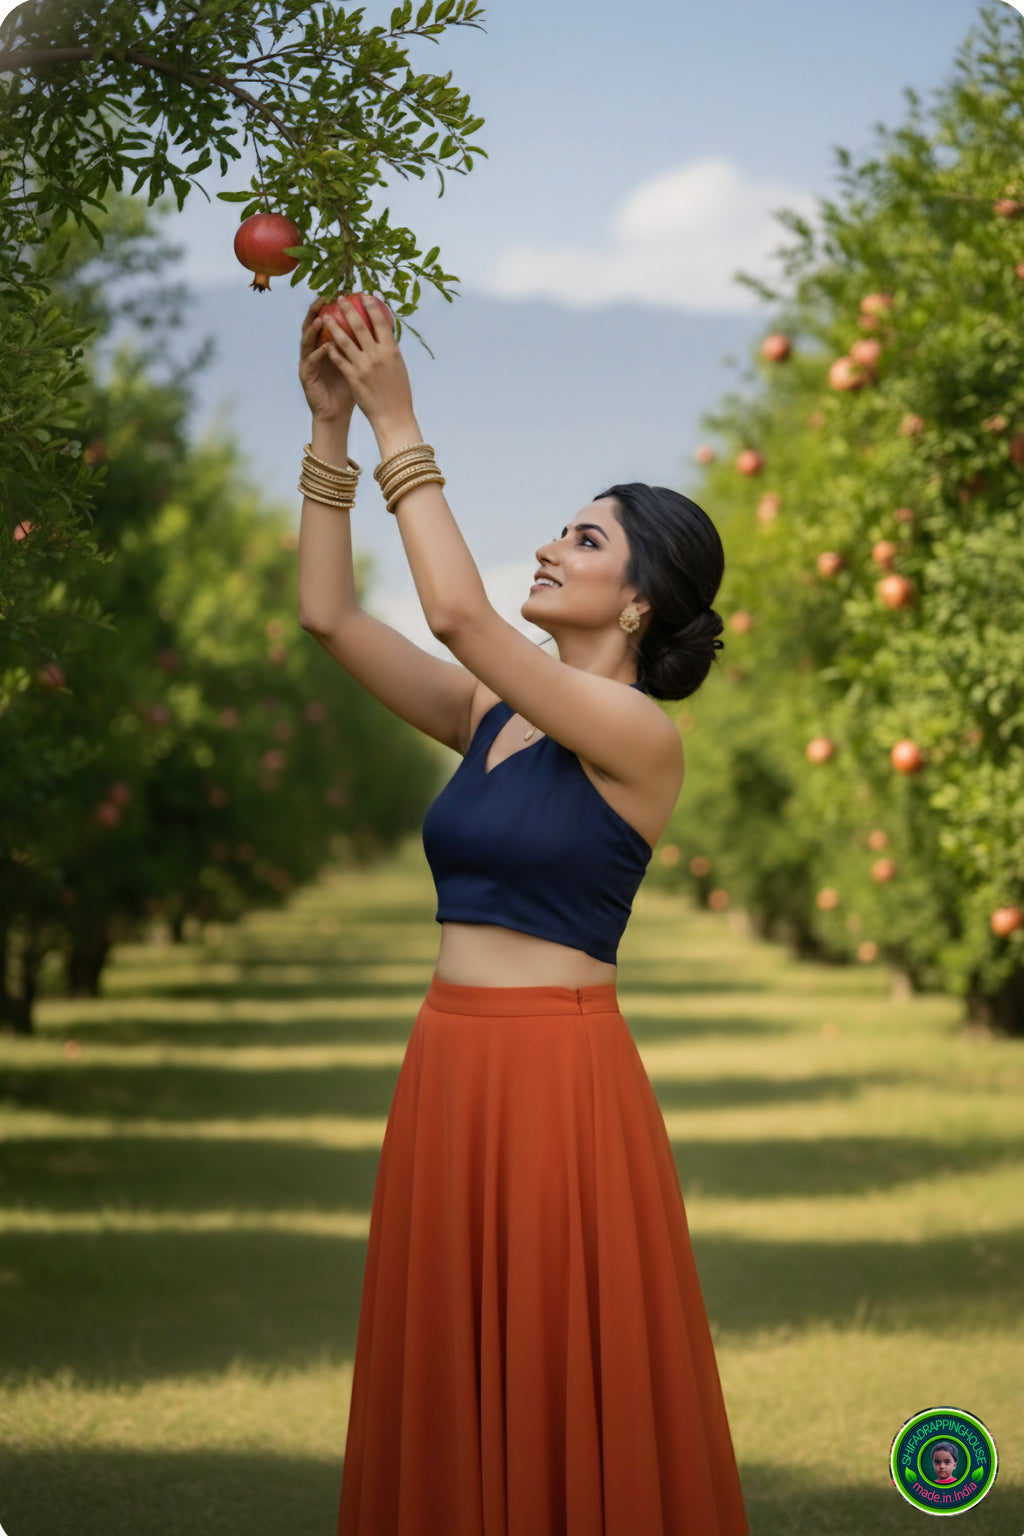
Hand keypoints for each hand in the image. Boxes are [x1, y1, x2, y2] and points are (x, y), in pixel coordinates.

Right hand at [299, 295, 355, 421]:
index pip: (327, 321)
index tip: (340, 293)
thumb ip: (364, 346)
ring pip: (307, 341)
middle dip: (316, 311)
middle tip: (325, 298)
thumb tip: (385, 328)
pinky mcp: (306, 376)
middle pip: (312, 325)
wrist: (337, 413)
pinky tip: (326, 346)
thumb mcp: (358, 364)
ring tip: (321, 318)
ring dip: (313, 329)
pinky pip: (312, 361)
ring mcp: (308, 362)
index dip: (331, 308)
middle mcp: (314, 350)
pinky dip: (319, 353)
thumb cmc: (350, 389)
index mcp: (326, 346)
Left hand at [319, 296, 416, 443]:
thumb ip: (390, 350)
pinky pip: (339, 359)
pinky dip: (332, 348)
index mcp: (391, 350)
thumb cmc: (399, 392)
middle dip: (348, 309)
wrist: (393, 415)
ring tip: (325, 316)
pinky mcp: (352, 377)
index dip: (372, 306)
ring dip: (333, 326)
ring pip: (344, 340)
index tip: (365, 295)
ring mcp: (363, 365)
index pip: (380, 321)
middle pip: (359, 326)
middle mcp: (377, 354)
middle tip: (341, 298)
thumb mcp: (399, 366)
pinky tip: (325, 341)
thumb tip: (386, 334)